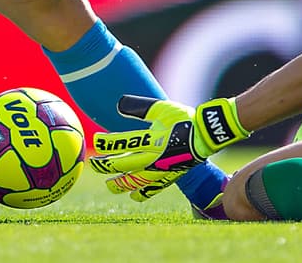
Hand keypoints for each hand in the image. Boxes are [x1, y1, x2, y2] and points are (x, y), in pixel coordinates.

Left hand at [89, 96, 248, 198]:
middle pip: (124, 165)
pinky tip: (133, 196)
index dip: (107, 142)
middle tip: (94, 164)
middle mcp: (153, 157)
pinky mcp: (169, 176)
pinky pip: (152, 189)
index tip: (96, 140)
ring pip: (135, 181)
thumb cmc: (184, 118)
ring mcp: (161, 169)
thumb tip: (119, 104)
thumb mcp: (162, 108)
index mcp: (152, 139)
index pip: (123, 142)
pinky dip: (141, 193)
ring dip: (120, 184)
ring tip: (109, 185)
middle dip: (106, 166)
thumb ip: (140, 107)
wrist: (206, 135)